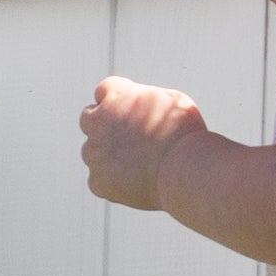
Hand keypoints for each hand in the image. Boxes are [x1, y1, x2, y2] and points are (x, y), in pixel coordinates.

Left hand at [82, 76, 205, 212]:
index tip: (130, 111)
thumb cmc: (185, 133)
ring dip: (108, 156)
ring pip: (92, 152)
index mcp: (115, 95)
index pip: (104, 91)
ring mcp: (94, 152)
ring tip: (139, 165)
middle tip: (129, 138)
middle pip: (90, 119)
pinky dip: (112, 183)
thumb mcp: (171, 101)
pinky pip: (98, 180)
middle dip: (105, 127)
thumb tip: (141, 107)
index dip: (118, 101)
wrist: (185, 168)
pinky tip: (135, 184)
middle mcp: (97, 121)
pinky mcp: (98, 181)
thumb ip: (145, 100)